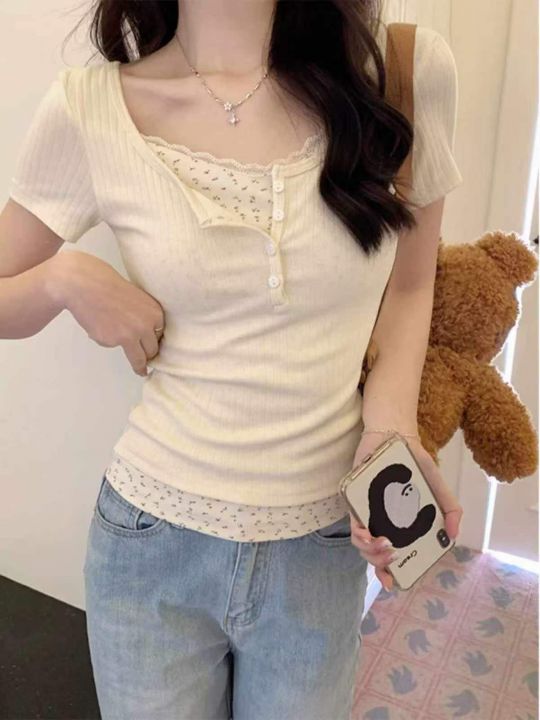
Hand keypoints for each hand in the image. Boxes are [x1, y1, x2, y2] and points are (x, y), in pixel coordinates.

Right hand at [55, 251, 164, 376]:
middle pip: (152, 349)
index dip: (154, 340)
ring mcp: (130, 335)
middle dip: (149, 356)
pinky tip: (101, 327)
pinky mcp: (113, 341)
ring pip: (139, 358)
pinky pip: (114, 347)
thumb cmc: (108, 285)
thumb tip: (145, 333)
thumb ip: (143, 314)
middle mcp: (147, 325)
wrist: (85, 285)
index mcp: (155, 312)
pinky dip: (108, 341)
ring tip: (141, 371)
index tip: (153, 347)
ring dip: (140, 366)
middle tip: (148, 362)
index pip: (160, 333)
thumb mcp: (136, 297)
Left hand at [349, 430, 462, 591]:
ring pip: (360, 541)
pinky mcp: (353, 499)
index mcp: (396, 524)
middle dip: (380, 562)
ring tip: (385, 546)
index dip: (388, 572)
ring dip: (370, 551)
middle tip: (392, 558)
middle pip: (372, 553)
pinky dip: (359, 532)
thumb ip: (451, 509)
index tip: (392, 583)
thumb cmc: (415, 463)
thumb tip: (453, 535)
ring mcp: (365, 511)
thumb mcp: (438, 486)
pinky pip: (352, 520)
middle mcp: (378, 521)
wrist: (396, 436)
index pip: (388, 554)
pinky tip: (368, 533)